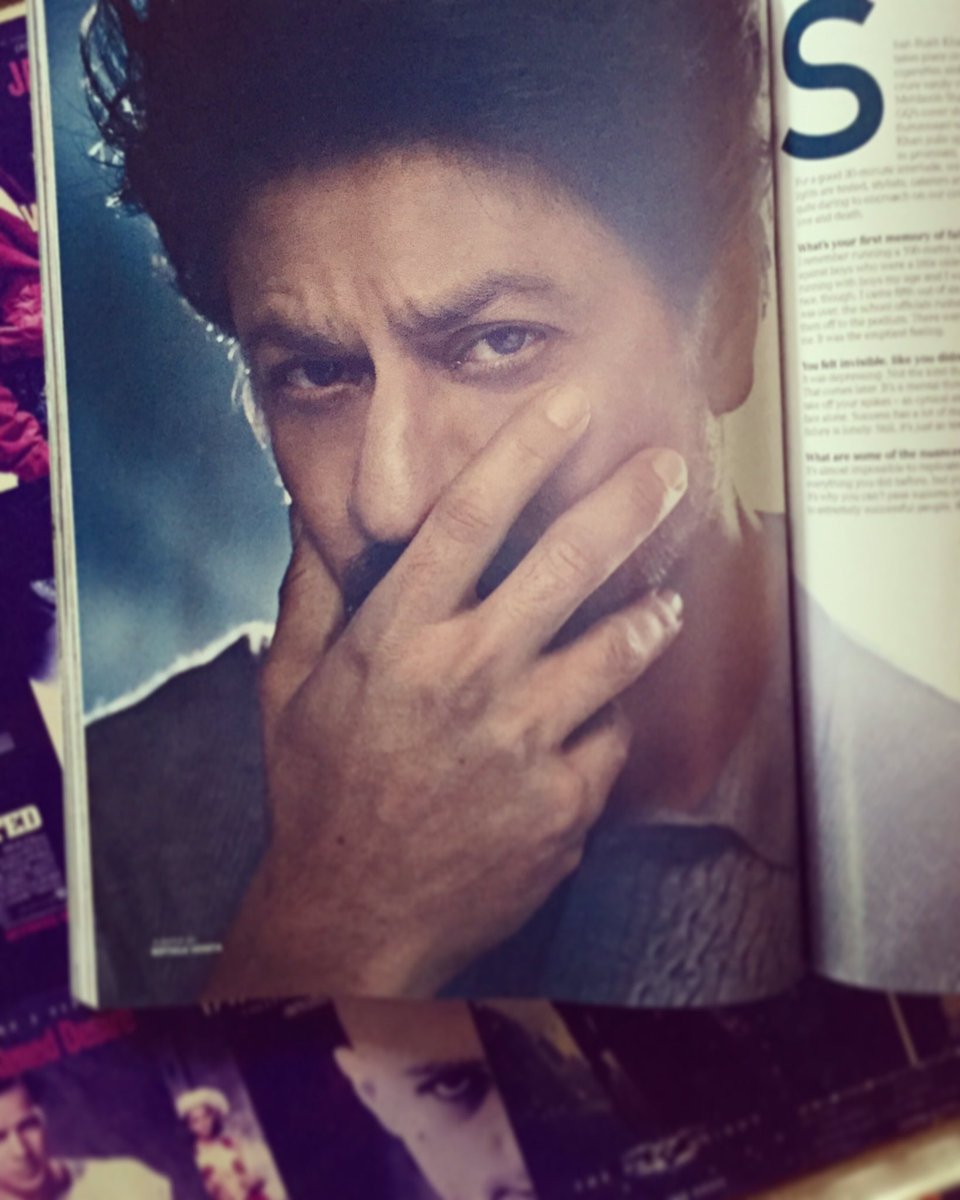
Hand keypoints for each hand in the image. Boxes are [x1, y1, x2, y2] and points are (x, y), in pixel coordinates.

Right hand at [206, 386, 686, 998]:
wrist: (353, 915)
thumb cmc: (318, 793)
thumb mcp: (290, 687)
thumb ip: (312, 594)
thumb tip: (310, 516)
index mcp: (396, 639)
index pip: (467, 519)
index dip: (524, 449)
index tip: (570, 400)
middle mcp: (466, 677)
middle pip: (566, 565)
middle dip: (627, 503)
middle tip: (668, 465)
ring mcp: (521, 742)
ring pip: (616, 648)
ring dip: (649, 610)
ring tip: (664, 594)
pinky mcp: (561, 802)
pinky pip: (611, 735)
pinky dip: (608, 718)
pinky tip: (595, 717)